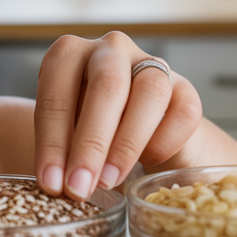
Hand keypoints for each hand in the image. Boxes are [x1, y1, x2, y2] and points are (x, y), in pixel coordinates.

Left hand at [34, 32, 202, 199]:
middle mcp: (111, 49)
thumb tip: (55, 184)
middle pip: (106, 85)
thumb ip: (61, 152)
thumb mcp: (66, 134)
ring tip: (109, 181)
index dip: (51, 142)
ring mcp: (152, 63)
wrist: (142, 133)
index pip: (56, 92)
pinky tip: (147, 164)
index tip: (50, 184)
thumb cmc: (92, 131)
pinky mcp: (186, 88)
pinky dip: (164, 141)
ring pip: (150, 91)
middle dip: (90, 142)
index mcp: (70, 54)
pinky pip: (183, 110)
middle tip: (79, 187)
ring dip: (127, 142)